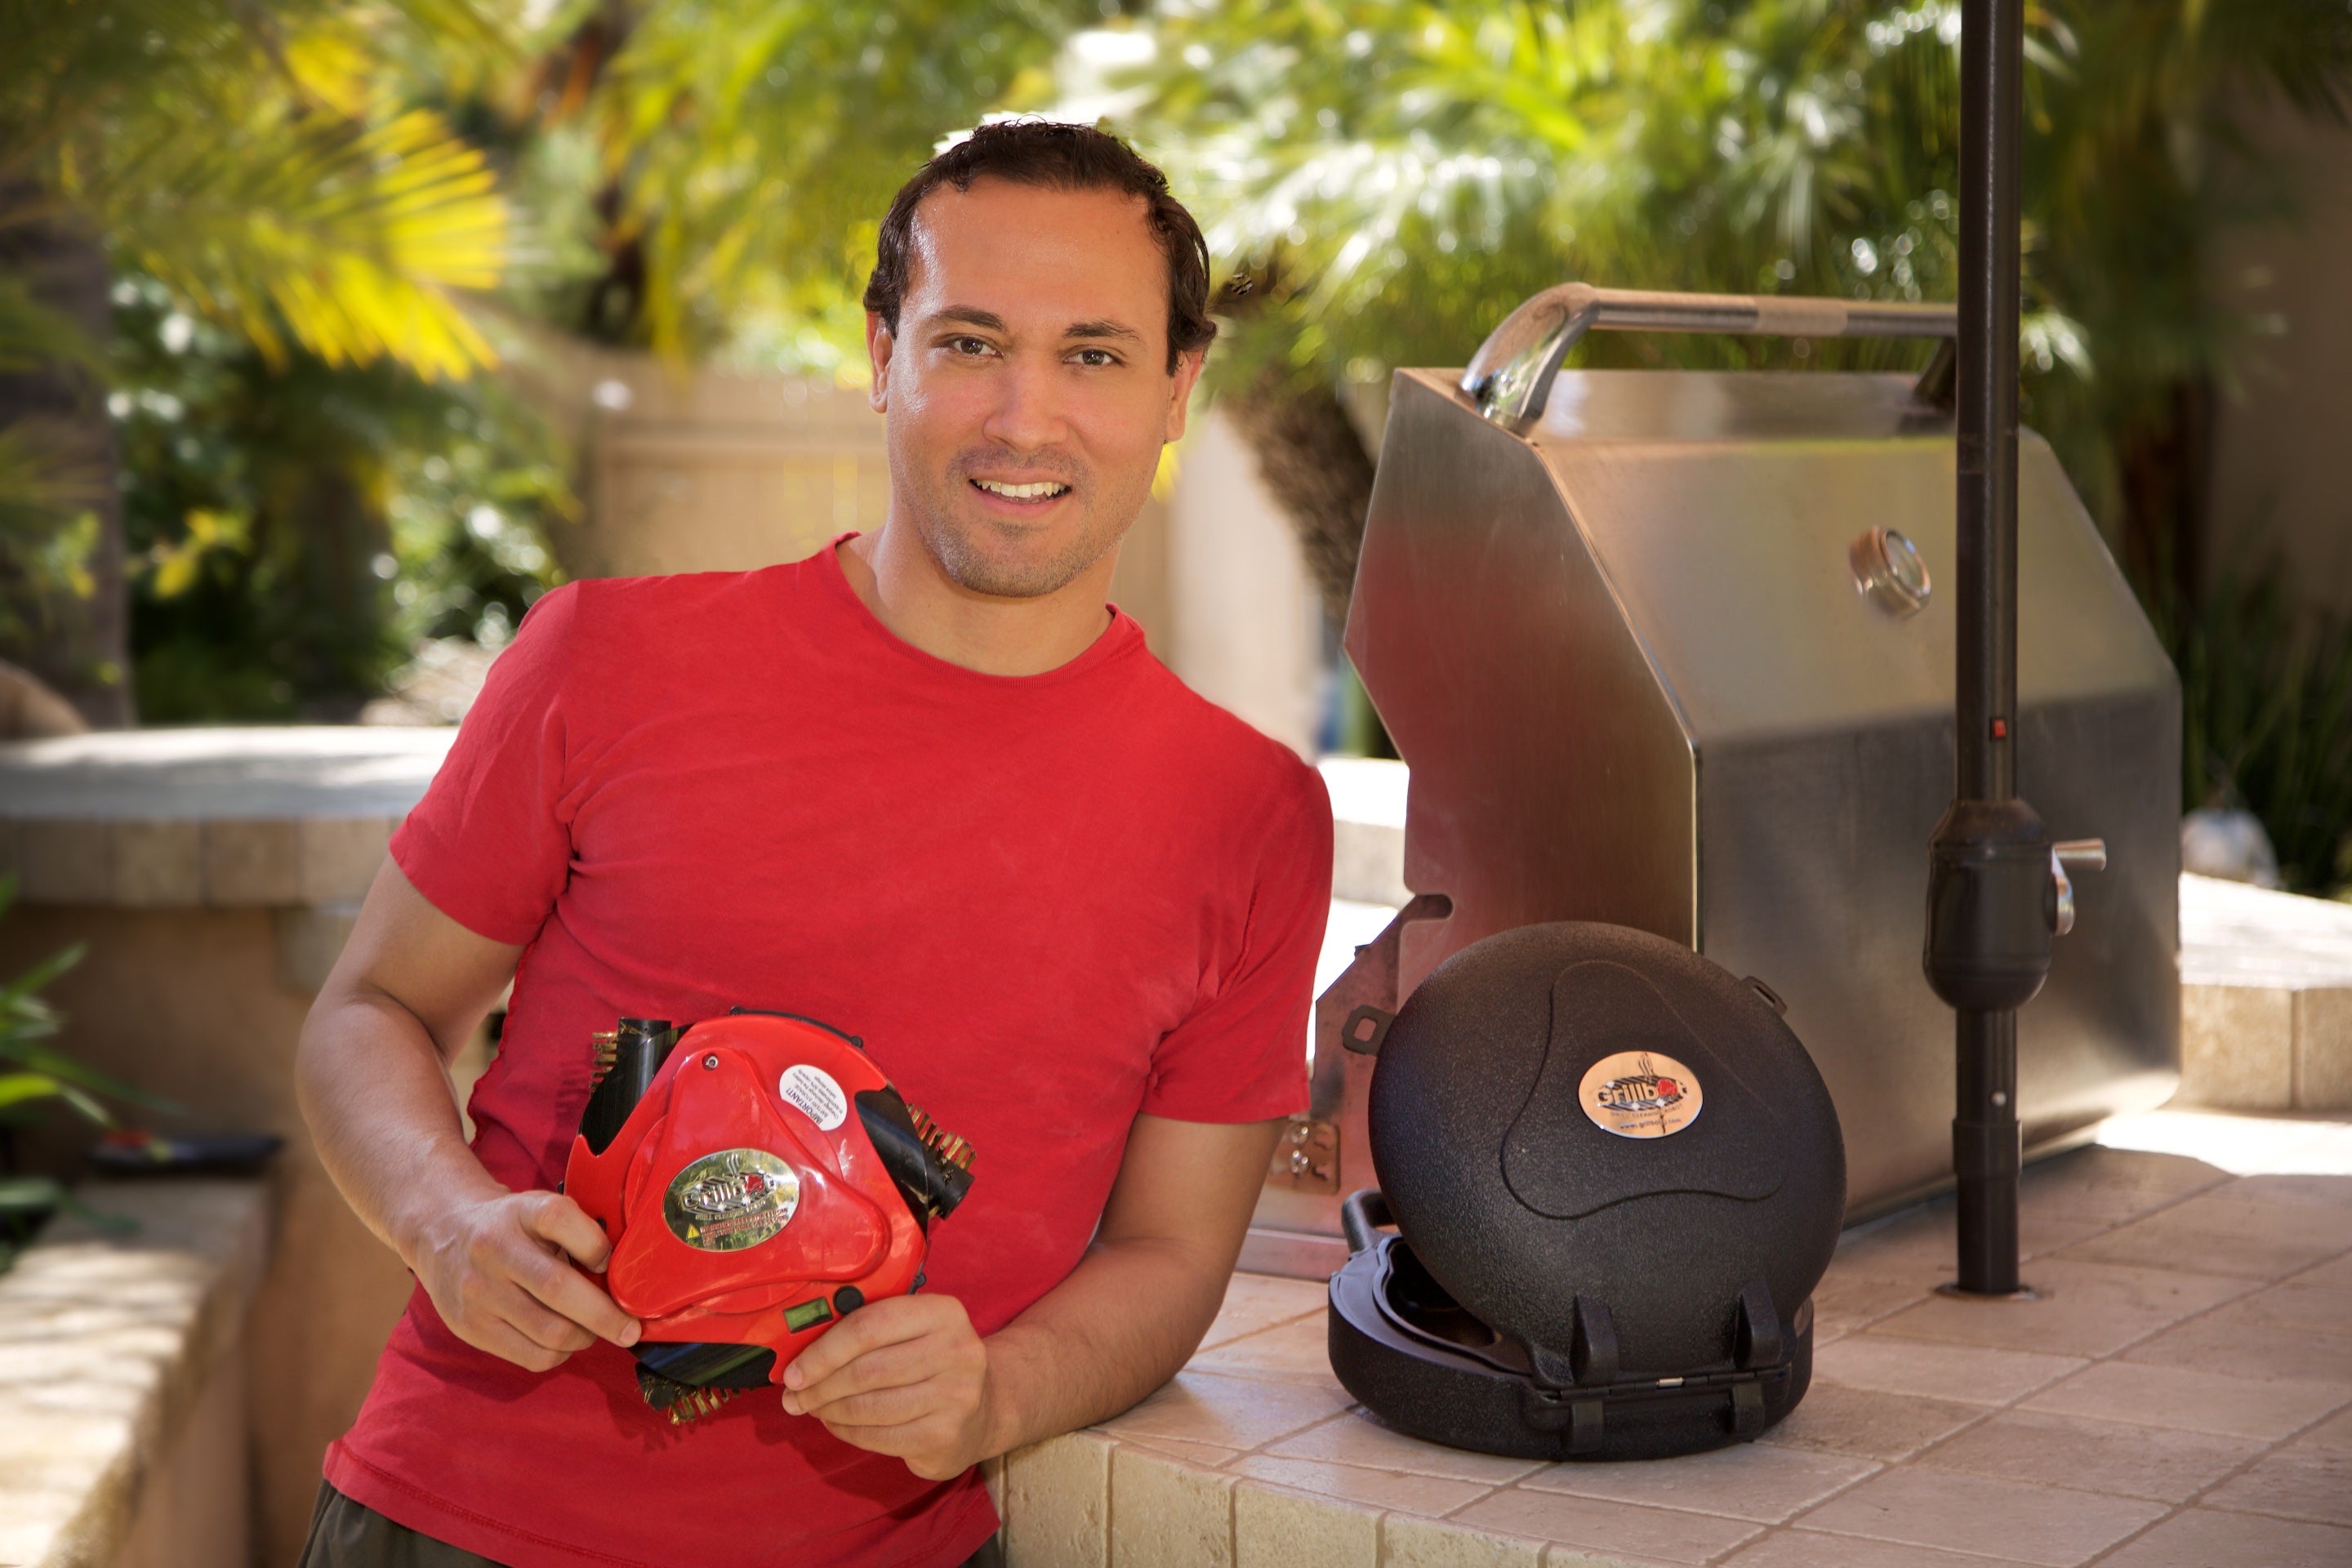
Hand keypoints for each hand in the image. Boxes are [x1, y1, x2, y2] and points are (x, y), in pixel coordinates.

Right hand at [406, 1187, 640, 1371]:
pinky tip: (562, 1340)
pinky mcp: (469, 1327)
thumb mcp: (540, 1209)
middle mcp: (494, 1248)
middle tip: (629, 1329)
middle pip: (558, 1288)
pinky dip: (558, 1354)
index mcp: (520, 1211)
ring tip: (592, 1331)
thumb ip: (578, 1232)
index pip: (560, 1219)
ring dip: (583, 1338)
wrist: (441, 1232)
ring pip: (548, 1332)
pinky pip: (530, 1356)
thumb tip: (623, 1276)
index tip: (611, 1263)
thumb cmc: (511, 1225)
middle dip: (605, 1315)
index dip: (595, 1244)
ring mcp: (477, 1291)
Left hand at [781, 1294, 993, 1479]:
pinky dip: (847, 1432)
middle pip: (867, 1370)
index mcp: (943, 1312)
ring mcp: (956, 1396)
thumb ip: (867, 1330)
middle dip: (820, 1386)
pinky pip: (879, 1437)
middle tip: (794, 1397)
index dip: (824, 1351)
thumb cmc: (930, 1362)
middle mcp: (957, 1350)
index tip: (793, 1371)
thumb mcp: (913, 1331)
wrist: (985, 1407)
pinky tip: (837, 1424)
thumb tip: (798, 1354)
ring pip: (869, 1406)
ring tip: (813, 1408)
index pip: (870, 1325)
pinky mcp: (946, 1436)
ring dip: (829, 1411)